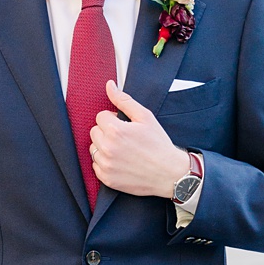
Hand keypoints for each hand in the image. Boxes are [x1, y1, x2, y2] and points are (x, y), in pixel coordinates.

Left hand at [90, 81, 191, 198]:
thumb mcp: (145, 117)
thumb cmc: (159, 145)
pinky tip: (121, 162)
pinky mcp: (107, 178)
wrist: (170, 173)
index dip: (113, 119)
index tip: (125, 126)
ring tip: (123, 150)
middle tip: (125, 138)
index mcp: (116, 130)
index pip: (100, 116)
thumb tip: (109, 86)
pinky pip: (96, 165)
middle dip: (107, 132)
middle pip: (94, 132)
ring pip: (93, 148)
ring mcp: (106, 165)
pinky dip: (105, 163)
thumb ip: (124, 100)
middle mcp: (108, 148)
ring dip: (104, 147)